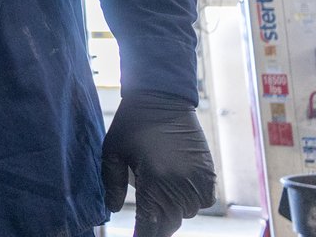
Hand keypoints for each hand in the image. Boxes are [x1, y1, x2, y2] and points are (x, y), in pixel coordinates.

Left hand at [101, 92, 216, 236]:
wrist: (163, 99)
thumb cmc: (132, 123)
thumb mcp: (112, 152)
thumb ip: (111, 184)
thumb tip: (113, 210)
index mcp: (155, 182)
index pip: (150, 226)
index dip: (142, 235)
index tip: (136, 236)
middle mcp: (180, 186)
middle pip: (168, 223)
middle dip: (155, 222)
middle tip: (145, 210)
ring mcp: (197, 182)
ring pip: (185, 213)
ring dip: (172, 208)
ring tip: (157, 186)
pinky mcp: (209, 175)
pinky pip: (201, 201)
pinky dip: (188, 198)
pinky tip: (174, 182)